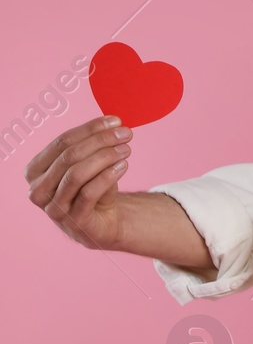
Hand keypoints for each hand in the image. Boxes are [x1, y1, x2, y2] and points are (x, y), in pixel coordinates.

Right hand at [25, 115, 133, 250]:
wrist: (103, 221)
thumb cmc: (93, 188)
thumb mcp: (89, 165)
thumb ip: (94, 146)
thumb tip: (114, 124)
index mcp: (35, 171)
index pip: (62, 142)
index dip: (89, 129)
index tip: (115, 121)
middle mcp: (38, 190)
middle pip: (69, 156)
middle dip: (100, 141)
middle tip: (125, 134)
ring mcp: (54, 208)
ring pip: (77, 174)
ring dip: (105, 157)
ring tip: (126, 149)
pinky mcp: (74, 221)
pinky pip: (89, 192)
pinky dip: (108, 176)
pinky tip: (124, 165)